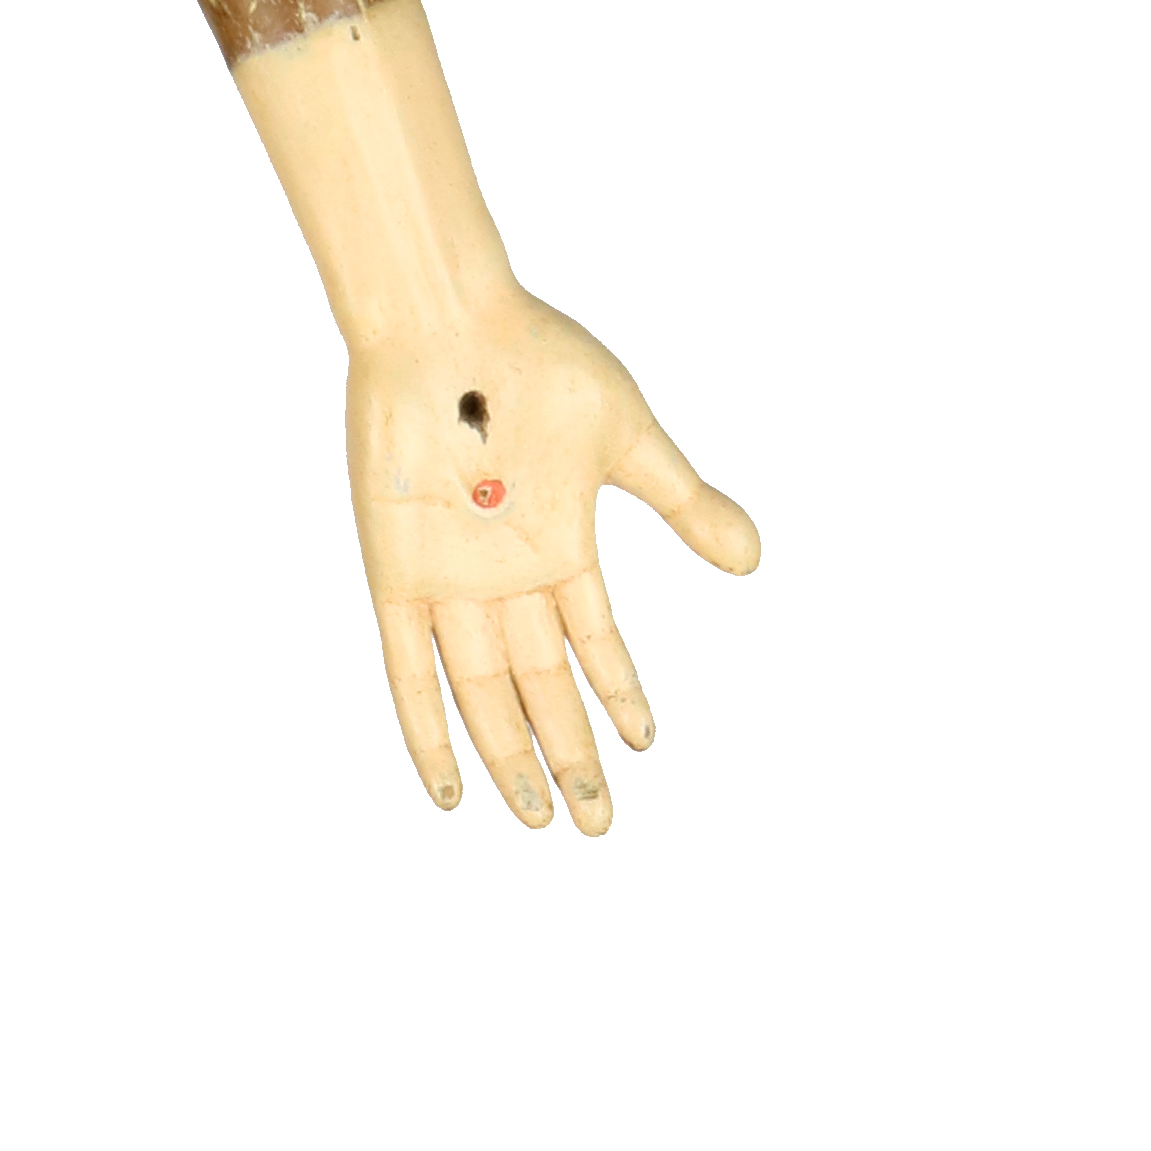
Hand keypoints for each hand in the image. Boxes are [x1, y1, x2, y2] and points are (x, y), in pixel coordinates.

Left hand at [345, 290, 755, 831]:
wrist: (447, 323)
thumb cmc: (539, 363)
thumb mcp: (628, 440)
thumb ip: (685, 504)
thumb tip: (752, 561)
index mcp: (558, 543)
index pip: (592, 643)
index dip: (619, 694)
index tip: (648, 746)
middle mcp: (503, 574)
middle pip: (540, 687)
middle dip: (571, 755)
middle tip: (596, 826)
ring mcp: (451, 578)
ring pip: (485, 691)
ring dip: (512, 756)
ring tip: (541, 818)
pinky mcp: (397, 572)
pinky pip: (408, 669)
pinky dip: (428, 728)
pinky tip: (449, 788)